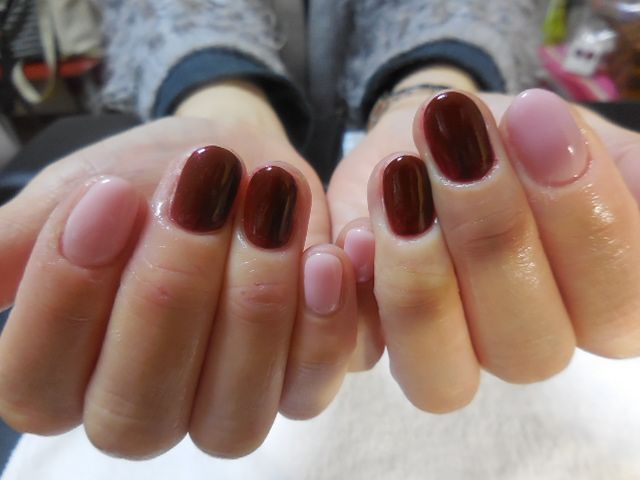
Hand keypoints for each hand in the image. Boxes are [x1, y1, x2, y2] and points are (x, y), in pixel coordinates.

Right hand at [0, 82, 357, 458]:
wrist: (236, 161)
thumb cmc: (150, 178)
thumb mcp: (75, 191)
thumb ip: (17, 244)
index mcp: (67, 375)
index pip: (34, 386)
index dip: (68, 297)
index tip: (109, 197)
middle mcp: (142, 410)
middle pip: (136, 409)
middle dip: (168, 293)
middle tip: (197, 195)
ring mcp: (224, 410)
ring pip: (230, 416)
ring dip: (251, 304)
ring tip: (265, 208)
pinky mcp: (296, 388)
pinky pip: (310, 387)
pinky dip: (321, 325)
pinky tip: (320, 258)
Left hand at [329, 83, 639, 412]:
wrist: (436, 129)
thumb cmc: (513, 138)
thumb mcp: (569, 136)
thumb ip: (616, 166)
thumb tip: (637, 184)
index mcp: (597, 308)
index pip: (618, 305)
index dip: (583, 219)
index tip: (538, 119)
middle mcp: (524, 346)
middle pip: (528, 348)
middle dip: (493, 234)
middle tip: (462, 143)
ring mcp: (445, 357)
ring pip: (439, 373)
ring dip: (420, 271)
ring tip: (400, 177)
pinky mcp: (370, 342)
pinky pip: (358, 352)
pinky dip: (353, 296)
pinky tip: (352, 235)